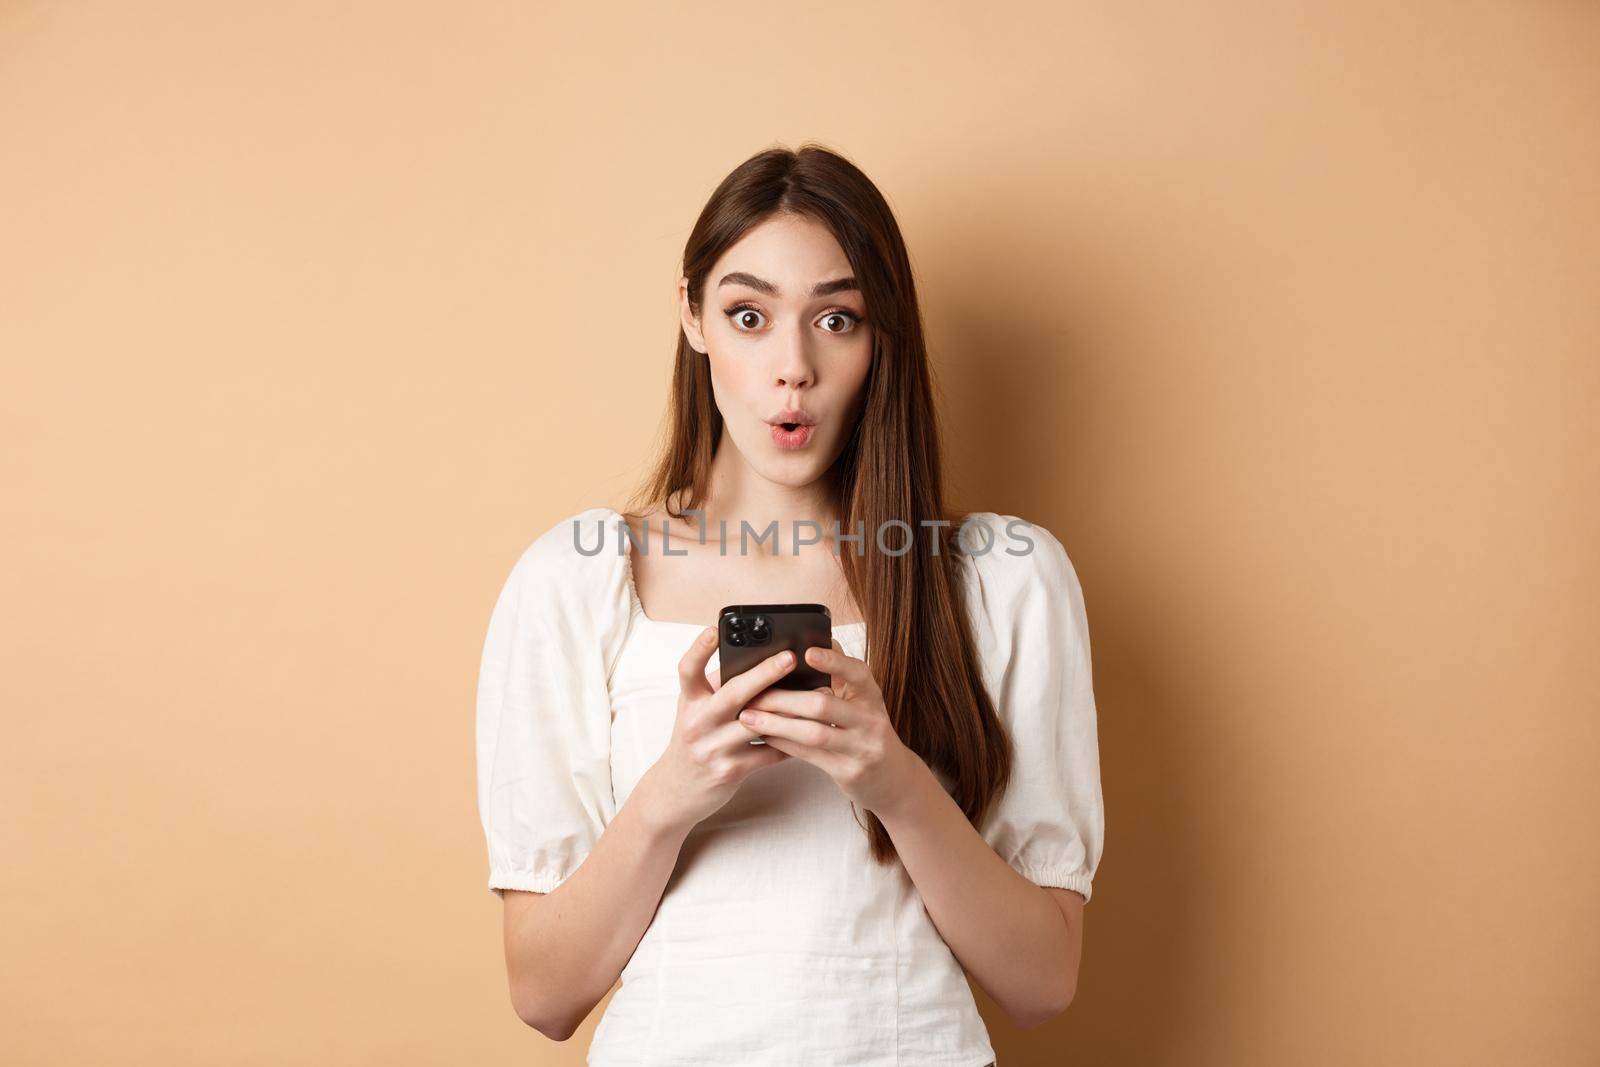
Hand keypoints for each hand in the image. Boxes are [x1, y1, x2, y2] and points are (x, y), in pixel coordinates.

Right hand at [640, 626, 797, 833]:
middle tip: (790, 658)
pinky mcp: (729, 771)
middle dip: (763, 674)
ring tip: (815, 695)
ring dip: (788, 710)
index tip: (713, 629)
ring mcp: (712, 748)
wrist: (676, 792)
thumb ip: (717, 687)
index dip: (698, 649)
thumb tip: (755, 658)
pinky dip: (788, 742)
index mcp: (689, 702)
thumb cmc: (694, 741)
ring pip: (756, 724)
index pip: (687, 671)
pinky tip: (808, 731)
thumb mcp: (695, 711)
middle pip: (732, 694)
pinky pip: (767, 754)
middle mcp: (697, 723)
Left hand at [735, 639, 920, 815]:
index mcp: (872, 696)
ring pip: (814, 733)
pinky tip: (764, 736)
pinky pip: (811, 756)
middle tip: (755, 693)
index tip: (807, 653)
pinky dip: (784, 744)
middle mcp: (871, 720)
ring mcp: (861, 748)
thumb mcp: (863, 702)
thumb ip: (842, 677)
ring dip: (777, 724)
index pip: (857, 673)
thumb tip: (815, 643)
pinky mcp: (849, 771)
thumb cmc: (867, 731)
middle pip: (823, 705)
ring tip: (749, 716)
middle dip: (784, 699)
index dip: (833, 662)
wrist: (894, 779)